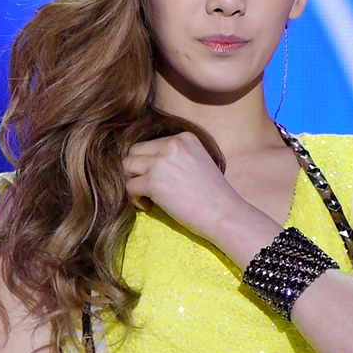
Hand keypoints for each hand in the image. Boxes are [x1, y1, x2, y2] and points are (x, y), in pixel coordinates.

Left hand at [123, 132, 249, 244]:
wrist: (225, 214)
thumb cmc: (214, 196)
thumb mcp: (198, 162)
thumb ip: (176, 156)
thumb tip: (145, 162)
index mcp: (184, 138)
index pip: (150, 144)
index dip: (148, 164)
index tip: (159, 181)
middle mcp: (172, 144)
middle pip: (135, 152)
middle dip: (136, 171)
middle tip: (147, 189)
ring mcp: (162, 162)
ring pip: (127, 167)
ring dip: (133, 182)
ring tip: (147, 197)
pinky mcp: (154, 181)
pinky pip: (129, 186)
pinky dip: (134, 198)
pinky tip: (149, 206)